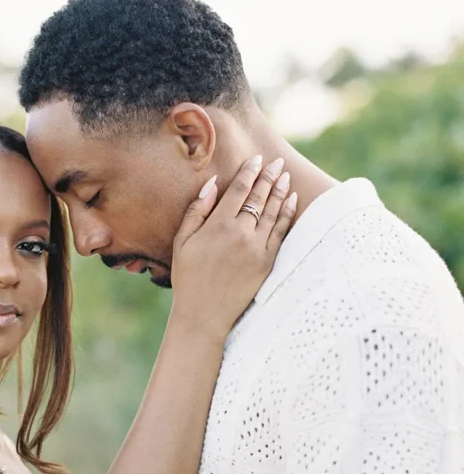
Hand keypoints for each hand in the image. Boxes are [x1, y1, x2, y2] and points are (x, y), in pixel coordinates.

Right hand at [171, 156, 296, 339]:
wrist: (204, 315)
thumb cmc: (188, 278)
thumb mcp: (182, 242)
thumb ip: (196, 211)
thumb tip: (212, 184)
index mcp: (219, 225)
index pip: (239, 189)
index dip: (250, 172)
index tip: (258, 159)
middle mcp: (241, 233)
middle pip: (260, 197)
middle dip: (269, 177)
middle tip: (277, 163)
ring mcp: (257, 248)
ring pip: (273, 212)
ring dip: (281, 191)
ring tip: (286, 177)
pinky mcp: (267, 263)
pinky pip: (281, 232)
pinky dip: (287, 214)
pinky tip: (292, 201)